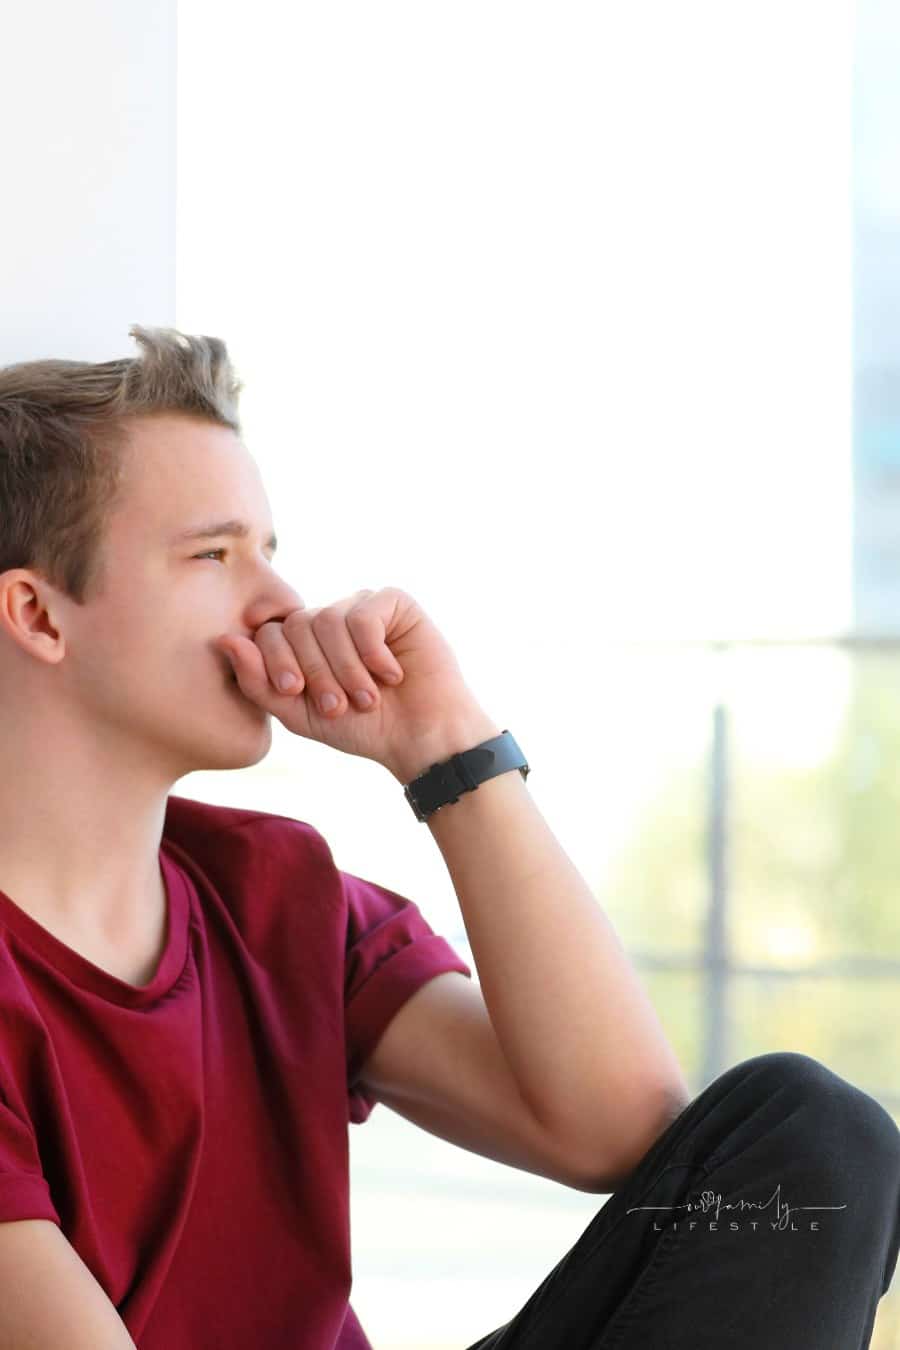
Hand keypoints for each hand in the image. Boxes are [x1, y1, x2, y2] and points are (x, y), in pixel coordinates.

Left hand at [214, 587, 496, 780]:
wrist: (420, 738)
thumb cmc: (362, 728)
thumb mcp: (299, 714)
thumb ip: (258, 682)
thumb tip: (224, 640)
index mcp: (304, 643)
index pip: (270, 632)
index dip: (276, 661)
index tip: (294, 692)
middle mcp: (331, 619)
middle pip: (297, 624)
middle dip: (314, 670)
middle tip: (336, 705)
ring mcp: (362, 607)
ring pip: (329, 619)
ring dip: (346, 668)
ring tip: (367, 698)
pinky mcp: (395, 603)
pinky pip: (364, 614)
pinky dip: (372, 652)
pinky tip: (391, 674)